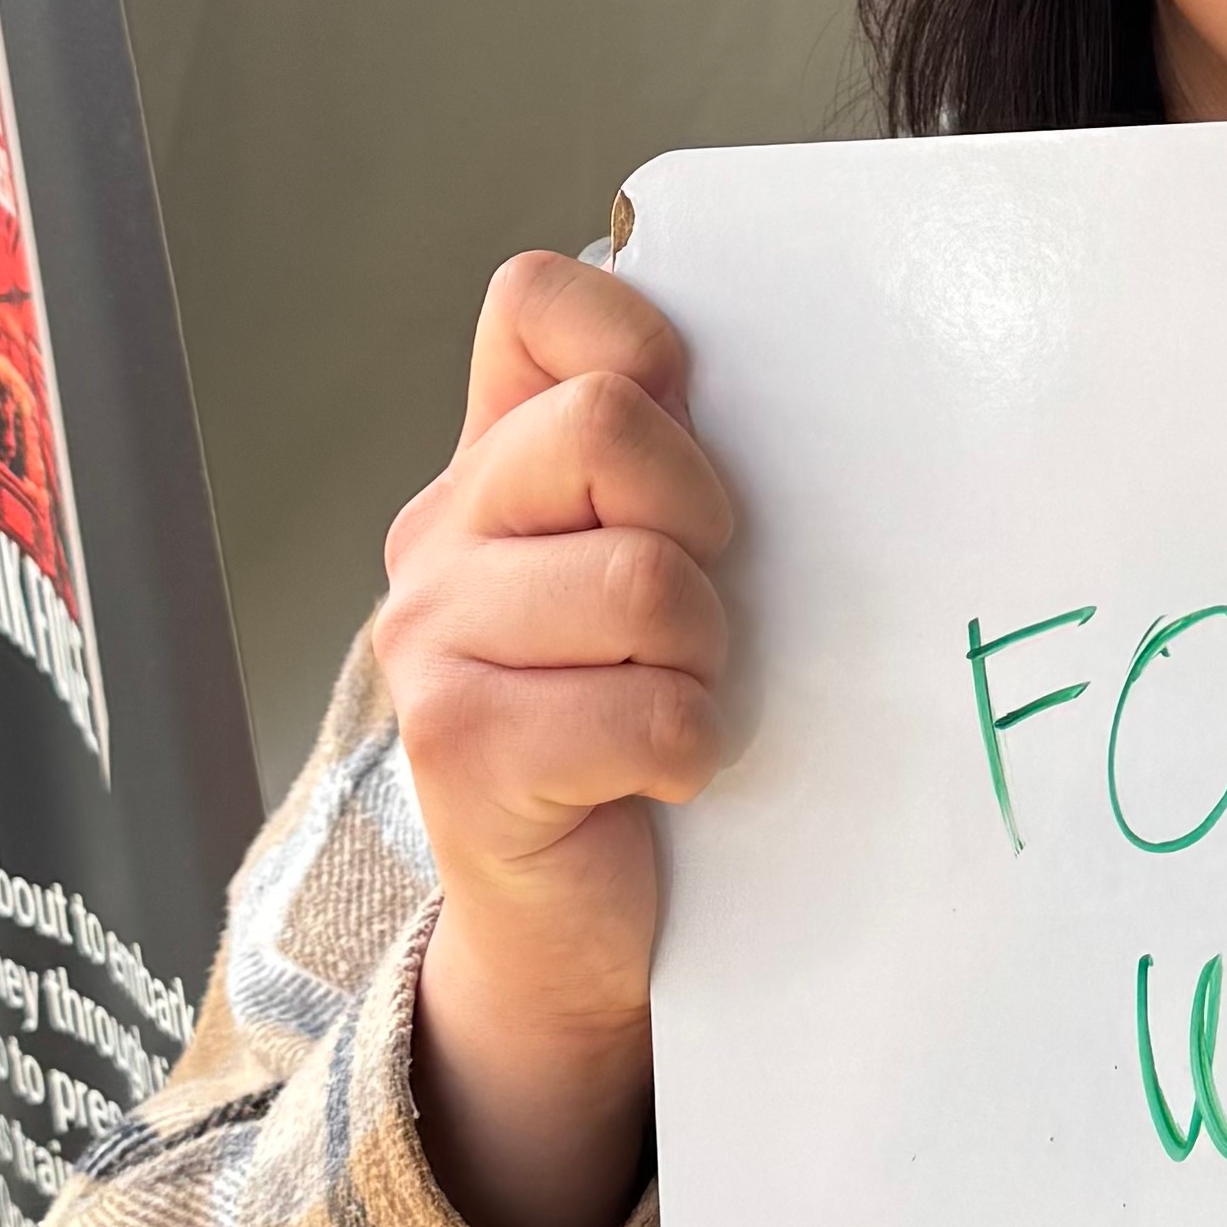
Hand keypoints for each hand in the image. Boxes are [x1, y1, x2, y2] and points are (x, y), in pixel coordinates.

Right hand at [375, 253, 732, 1226]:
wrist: (573, 925)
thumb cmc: (640, 730)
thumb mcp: (658, 574)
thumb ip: (668, 468)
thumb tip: (794, 361)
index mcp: (493, 468)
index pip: (535, 301)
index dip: (639, 347)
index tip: (692, 458)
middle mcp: (439, 537)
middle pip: (606, 426)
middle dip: (700, 523)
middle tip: (701, 616)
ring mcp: (432, 640)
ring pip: (643, 578)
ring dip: (704, 657)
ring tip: (679, 699)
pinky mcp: (460, 747)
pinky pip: (644, 710)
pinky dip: (689, 747)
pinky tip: (664, 776)